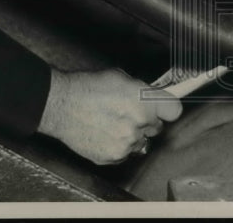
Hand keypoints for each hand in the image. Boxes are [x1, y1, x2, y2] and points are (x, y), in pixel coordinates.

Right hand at [37, 68, 181, 164]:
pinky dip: (115, 145)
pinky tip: (100, 133)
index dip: (166, 108)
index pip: (174, 110)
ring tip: (107, 123)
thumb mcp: (117, 76)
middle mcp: (140, 122)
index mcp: (143, 100)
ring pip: (140, 142)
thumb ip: (139, 90)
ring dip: (130, 134)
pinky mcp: (115, 156)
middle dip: (145, 121)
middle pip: (156, 127)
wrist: (58, 104)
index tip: (162, 108)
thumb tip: (152, 97)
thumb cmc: (83, 87)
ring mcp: (128, 142)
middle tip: (125, 112)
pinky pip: (124, 152)